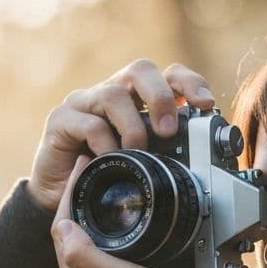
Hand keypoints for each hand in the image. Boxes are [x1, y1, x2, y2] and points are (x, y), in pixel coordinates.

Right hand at [26, 59, 214, 212]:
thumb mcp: (142, 164)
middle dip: (160, 96)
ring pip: (112, 94)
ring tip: (137, 152)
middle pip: (140, 70)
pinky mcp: (60, 120)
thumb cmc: (103, 176)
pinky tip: (108, 160)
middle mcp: (110, 93)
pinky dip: (104, 142)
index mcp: (135, 99)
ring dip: (132, 126)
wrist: (60, 197)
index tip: (206, 104)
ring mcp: (83, 103)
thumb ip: (166, 154)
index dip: (189, 82)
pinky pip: (87, 122)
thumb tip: (202, 159)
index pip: (166, 74)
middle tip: (168, 130)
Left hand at [50, 157, 218, 267]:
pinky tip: (122, 236)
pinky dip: (107, 246)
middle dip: (79, 208)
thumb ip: (86, 254)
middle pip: (72, 242)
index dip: (71, 196)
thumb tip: (61, 225)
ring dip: (92, 226)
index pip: (62, 232)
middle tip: (92, 175)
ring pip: (87, 254)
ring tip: (103, 197)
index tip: (84, 167)